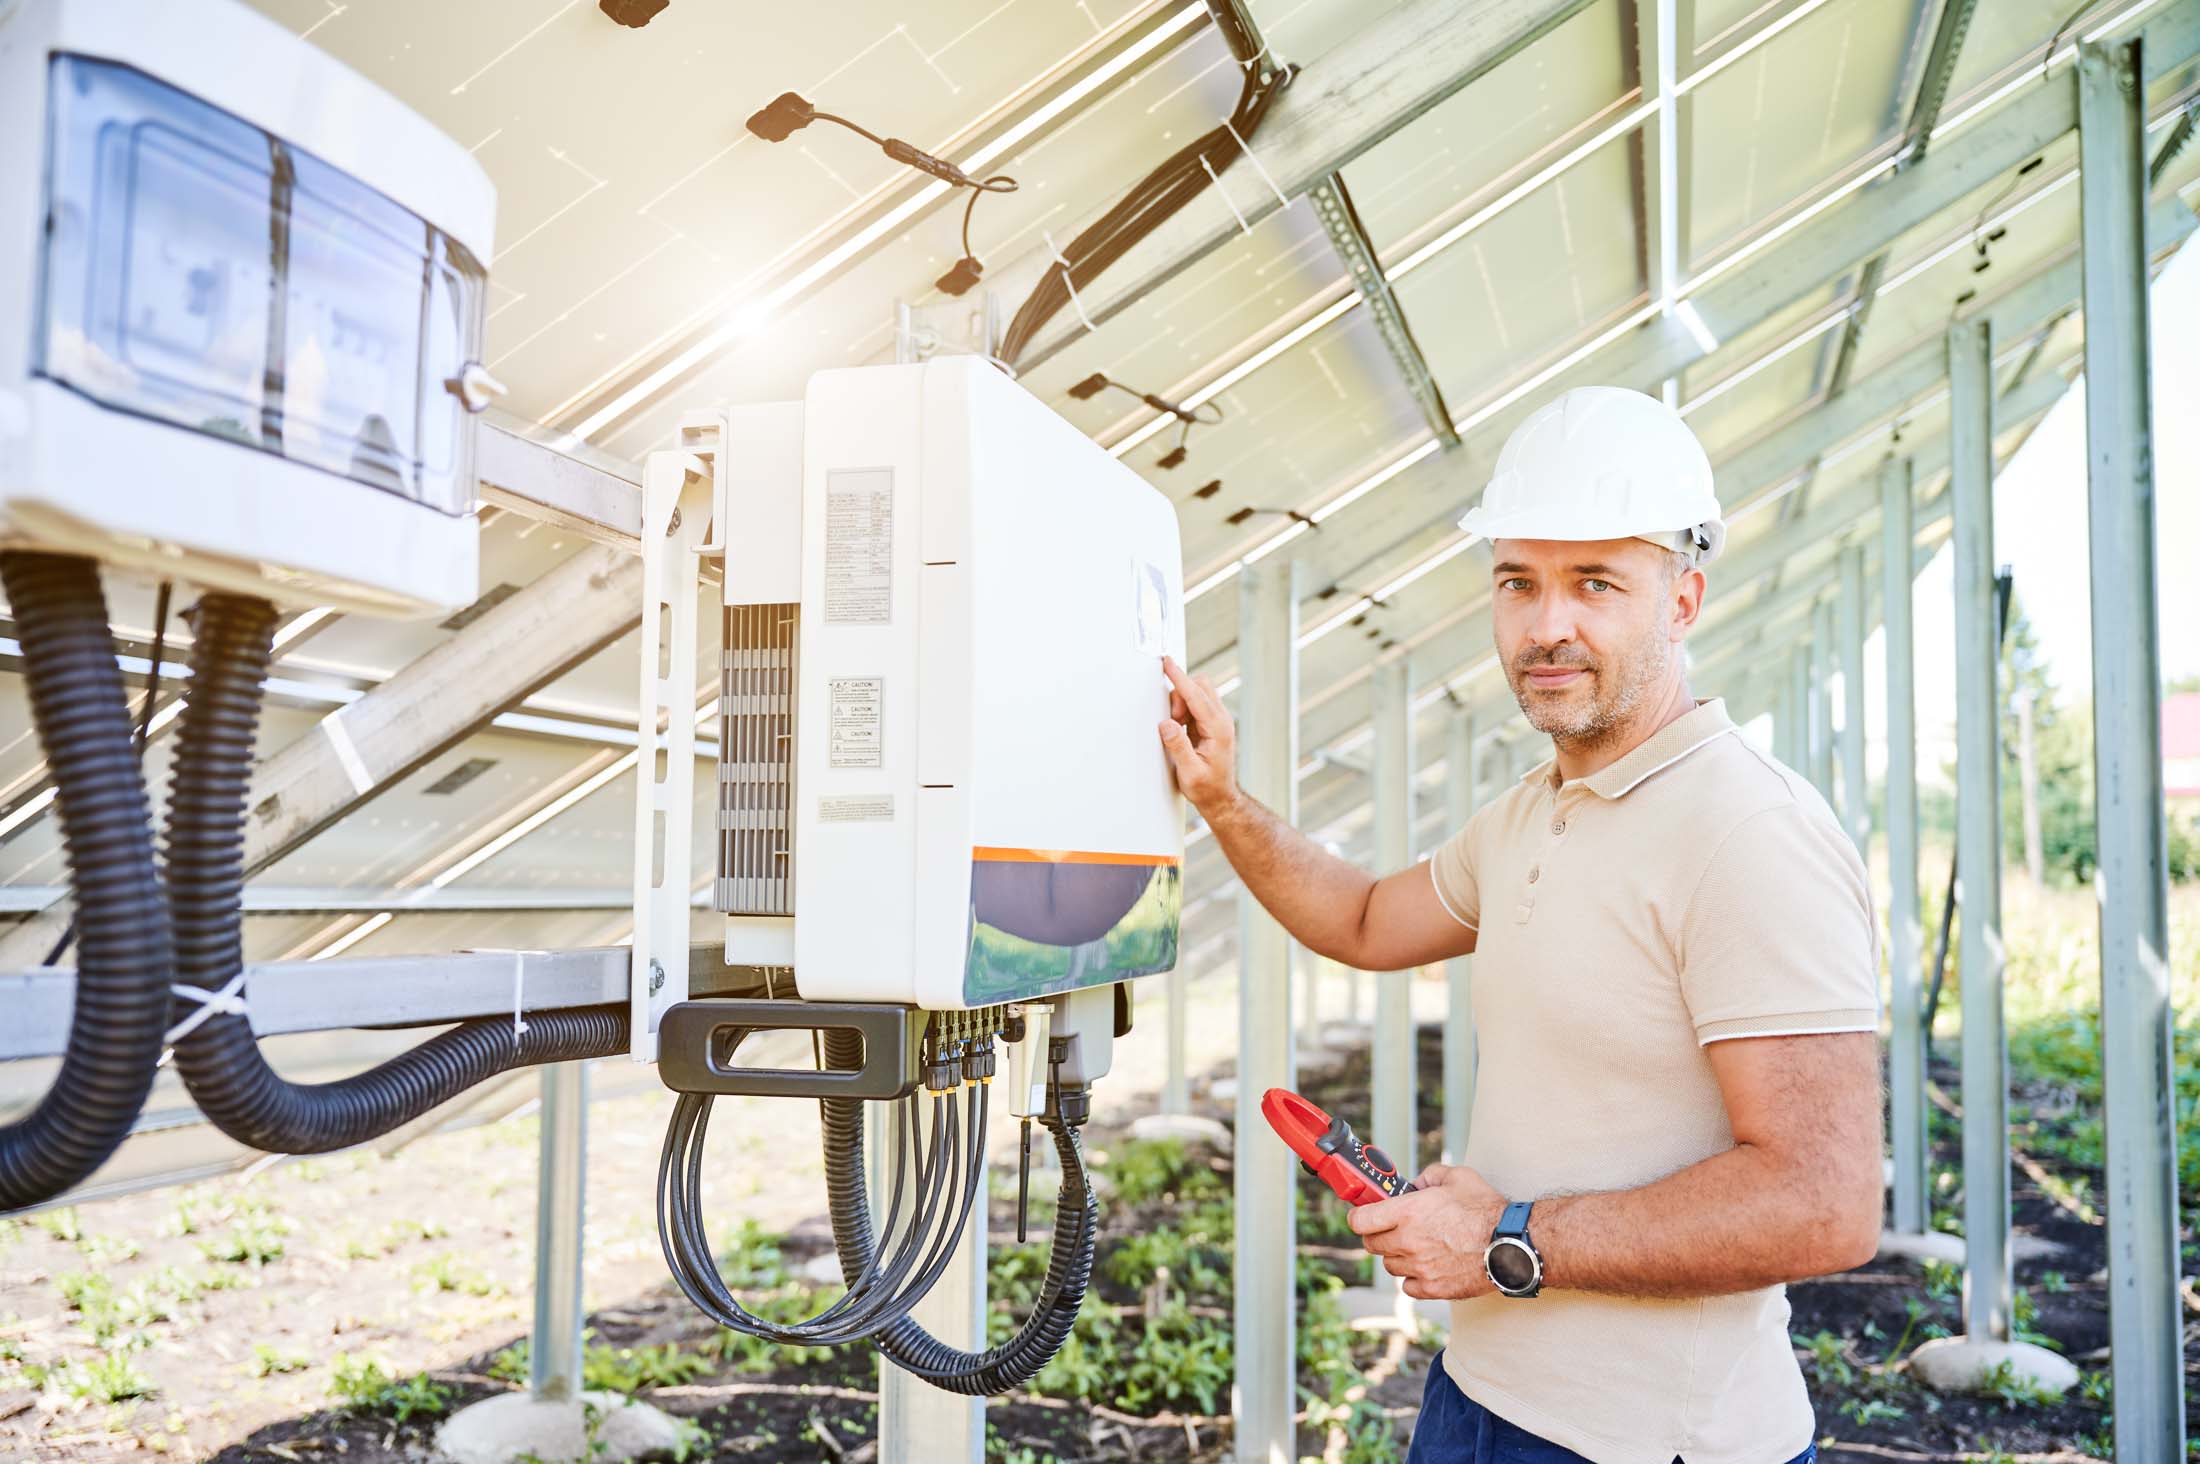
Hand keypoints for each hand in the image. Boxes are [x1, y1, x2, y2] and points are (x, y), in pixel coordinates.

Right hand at [1156, 656, 1238, 817]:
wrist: (1220, 796)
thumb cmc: (1207, 787)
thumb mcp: (1189, 772)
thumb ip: (1178, 746)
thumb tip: (1166, 724)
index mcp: (1219, 729)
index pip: (1197, 696)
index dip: (1180, 678)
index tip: (1168, 663)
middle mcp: (1222, 720)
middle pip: (1200, 686)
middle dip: (1180, 694)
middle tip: (1174, 720)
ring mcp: (1218, 720)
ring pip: (1197, 693)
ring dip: (1181, 703)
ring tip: (1178, 728)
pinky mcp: (1211, 722)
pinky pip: (1195, 703)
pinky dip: (1184, 710)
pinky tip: (1181, 728)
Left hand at [1348, 1164, 1507, 1300]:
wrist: (1511, 1243)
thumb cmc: (1486, 1209)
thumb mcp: (1456, 1177)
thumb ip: (1429, 1176)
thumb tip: (1415, 1184)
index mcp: (1408, 1211)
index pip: (1360, 1221)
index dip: (1358, 1218)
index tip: (1363, 1216)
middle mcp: (1408, 1241)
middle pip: (1372, 1244)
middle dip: (1378, 1235)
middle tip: (1392, 1229)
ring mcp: (1419, 1267)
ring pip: (1390, 1266)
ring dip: (1397, 1256)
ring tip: (1416, 1247)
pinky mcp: (1433, 1289)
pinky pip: (1408, 1286)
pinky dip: (1413, 1278)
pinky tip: (1426, 1266)